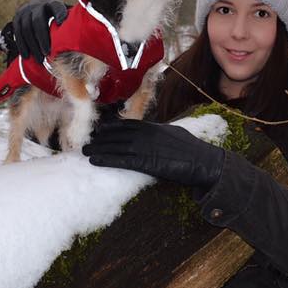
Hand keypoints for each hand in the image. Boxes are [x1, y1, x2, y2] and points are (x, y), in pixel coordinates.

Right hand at [12, 0, 67, 60]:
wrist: (34, 9)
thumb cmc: (55, 18)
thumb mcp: (64, 17)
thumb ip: (71, 23)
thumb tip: (87, 36)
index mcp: (51, 4)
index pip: (56, 6)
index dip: (59, 13)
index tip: (63, 23)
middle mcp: (36, 6)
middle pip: (37, 21)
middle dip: (42, 38)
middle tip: (47, 53)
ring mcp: (24, 12)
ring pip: (26, 29)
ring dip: (32, 45)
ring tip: (39, 60)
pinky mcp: (16, 20)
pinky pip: (18, 34)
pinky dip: (22, 46)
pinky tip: (27, 56)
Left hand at [83, 120, 224, 187]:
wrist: (203, 161)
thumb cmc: (192, 150)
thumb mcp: (174, 134)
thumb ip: (160, 133)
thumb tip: (154, 133)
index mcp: (153, 127)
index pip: (127, 125)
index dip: (111, 128)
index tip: (100, 130)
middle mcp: (146, 134)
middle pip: (118, 135)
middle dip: (101, 138)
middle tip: (87, 141)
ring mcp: (145, 147)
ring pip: (116, 146)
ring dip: (98, 148)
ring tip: (85, 150)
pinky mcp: (146, 161)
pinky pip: (122, 160)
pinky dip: (106, 159)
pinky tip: (95, 160)